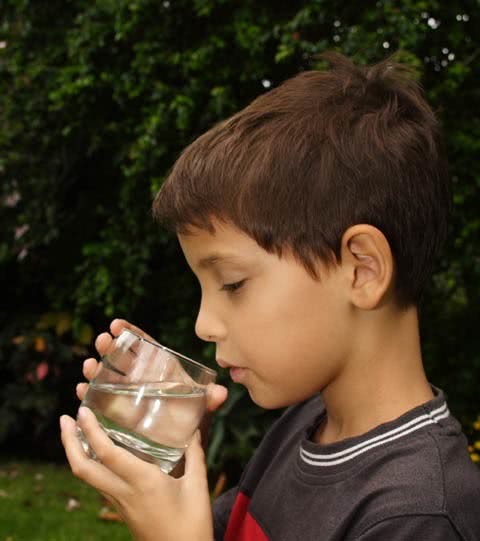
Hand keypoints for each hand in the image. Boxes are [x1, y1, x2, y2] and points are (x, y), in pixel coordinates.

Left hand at [62, 318, 227, 539]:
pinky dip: (91, 465)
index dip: (91, 431)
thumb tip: (193, 430)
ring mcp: (120, 503)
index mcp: (143, 482)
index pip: (107, 454)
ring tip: (75, 431)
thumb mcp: (198, 486)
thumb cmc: (193, 526)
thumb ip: (195, 455)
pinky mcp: (122, 510)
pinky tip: (98, 455)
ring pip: (87, 477)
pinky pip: (99, 484)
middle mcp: (125, 492)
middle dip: (69, 442)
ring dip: (76, 453)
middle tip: (64, 419)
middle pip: (83, 468)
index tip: (82, 411)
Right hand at [76, 319, 226, 411]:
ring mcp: (128, 393)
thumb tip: (221, 393)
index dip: (130, 333)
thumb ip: (209, 400)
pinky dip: (90, 393)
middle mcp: (141, 377)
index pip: (144, 345)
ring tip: (89, 365)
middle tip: (101, 340)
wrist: (183, 443)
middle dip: (109, 347)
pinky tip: (82, 390)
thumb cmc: (192, 418)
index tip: (116, 324)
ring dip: (96, 368)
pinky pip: (102, 398)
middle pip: (122, 357)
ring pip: (108, 375)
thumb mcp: (201, 408)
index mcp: (160, 369)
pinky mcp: (118, 410)